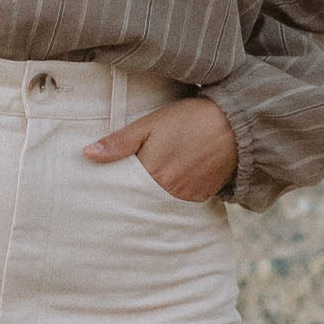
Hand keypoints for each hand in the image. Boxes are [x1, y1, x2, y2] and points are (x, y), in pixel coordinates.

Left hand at [83, 95, 238, 201]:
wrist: (235, 124)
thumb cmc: (190, 119)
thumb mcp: (150, 124)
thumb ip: (120, 142)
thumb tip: (88, 155)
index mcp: (152, 175)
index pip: (121, 190)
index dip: (110, 187)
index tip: (96, 188)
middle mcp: (168, 194)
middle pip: (137, 202)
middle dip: (126, 197)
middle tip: (112, 193)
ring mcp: (186, 198)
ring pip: (156, 204)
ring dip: (146, 198)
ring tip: (140, 187)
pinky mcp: (200, 198)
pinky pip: (176, 204)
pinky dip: (167, 197)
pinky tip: (163, 185)